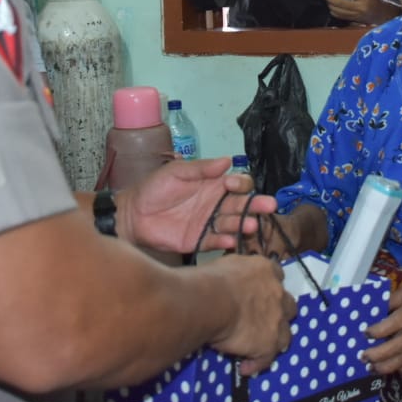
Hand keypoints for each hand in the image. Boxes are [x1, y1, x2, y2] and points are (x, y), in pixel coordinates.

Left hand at [116, 157, 276, 253]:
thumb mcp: (176, 172)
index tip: (232, 184)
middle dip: (255, 204)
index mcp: (213, 184)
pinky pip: (217, 242)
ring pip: (233, 223)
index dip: (240, 183)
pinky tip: (231, 241)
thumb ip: (201, 168)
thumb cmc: (154, 188)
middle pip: (242, 204)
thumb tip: (227, 160)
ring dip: (244, 224)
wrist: (133, 214)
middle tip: (268, 206)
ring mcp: (209, 223)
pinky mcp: (200, 241)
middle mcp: (216, 204)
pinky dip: (225, 242)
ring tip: (251, 225)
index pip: (237, 183)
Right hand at [204, 254, 296, 375]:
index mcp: (266, 269)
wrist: (211, 301)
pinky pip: (266, 358)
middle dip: (279, 312)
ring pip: (285, 334)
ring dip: (274, 339)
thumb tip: (232, 280)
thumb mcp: (227, 264)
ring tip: (257, 347)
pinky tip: (244, 368)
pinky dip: (256, 363)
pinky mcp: (269, 344)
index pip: (277, 275)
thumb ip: (238, 272)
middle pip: (288, 306)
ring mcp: (276, 320)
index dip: (269, 286)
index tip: (260, 292)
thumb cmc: (211, 279)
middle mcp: (277, 293)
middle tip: (262, 319)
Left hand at [325, 0, 397, 24]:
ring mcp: (356, 15)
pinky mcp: (354, 20)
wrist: (381, 14)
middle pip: (342, 3)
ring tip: (327, 0)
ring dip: (331, 6)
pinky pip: (342, 17)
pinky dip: (335, 13)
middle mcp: (360, 7)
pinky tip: (332, 8)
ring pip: (340, 12)